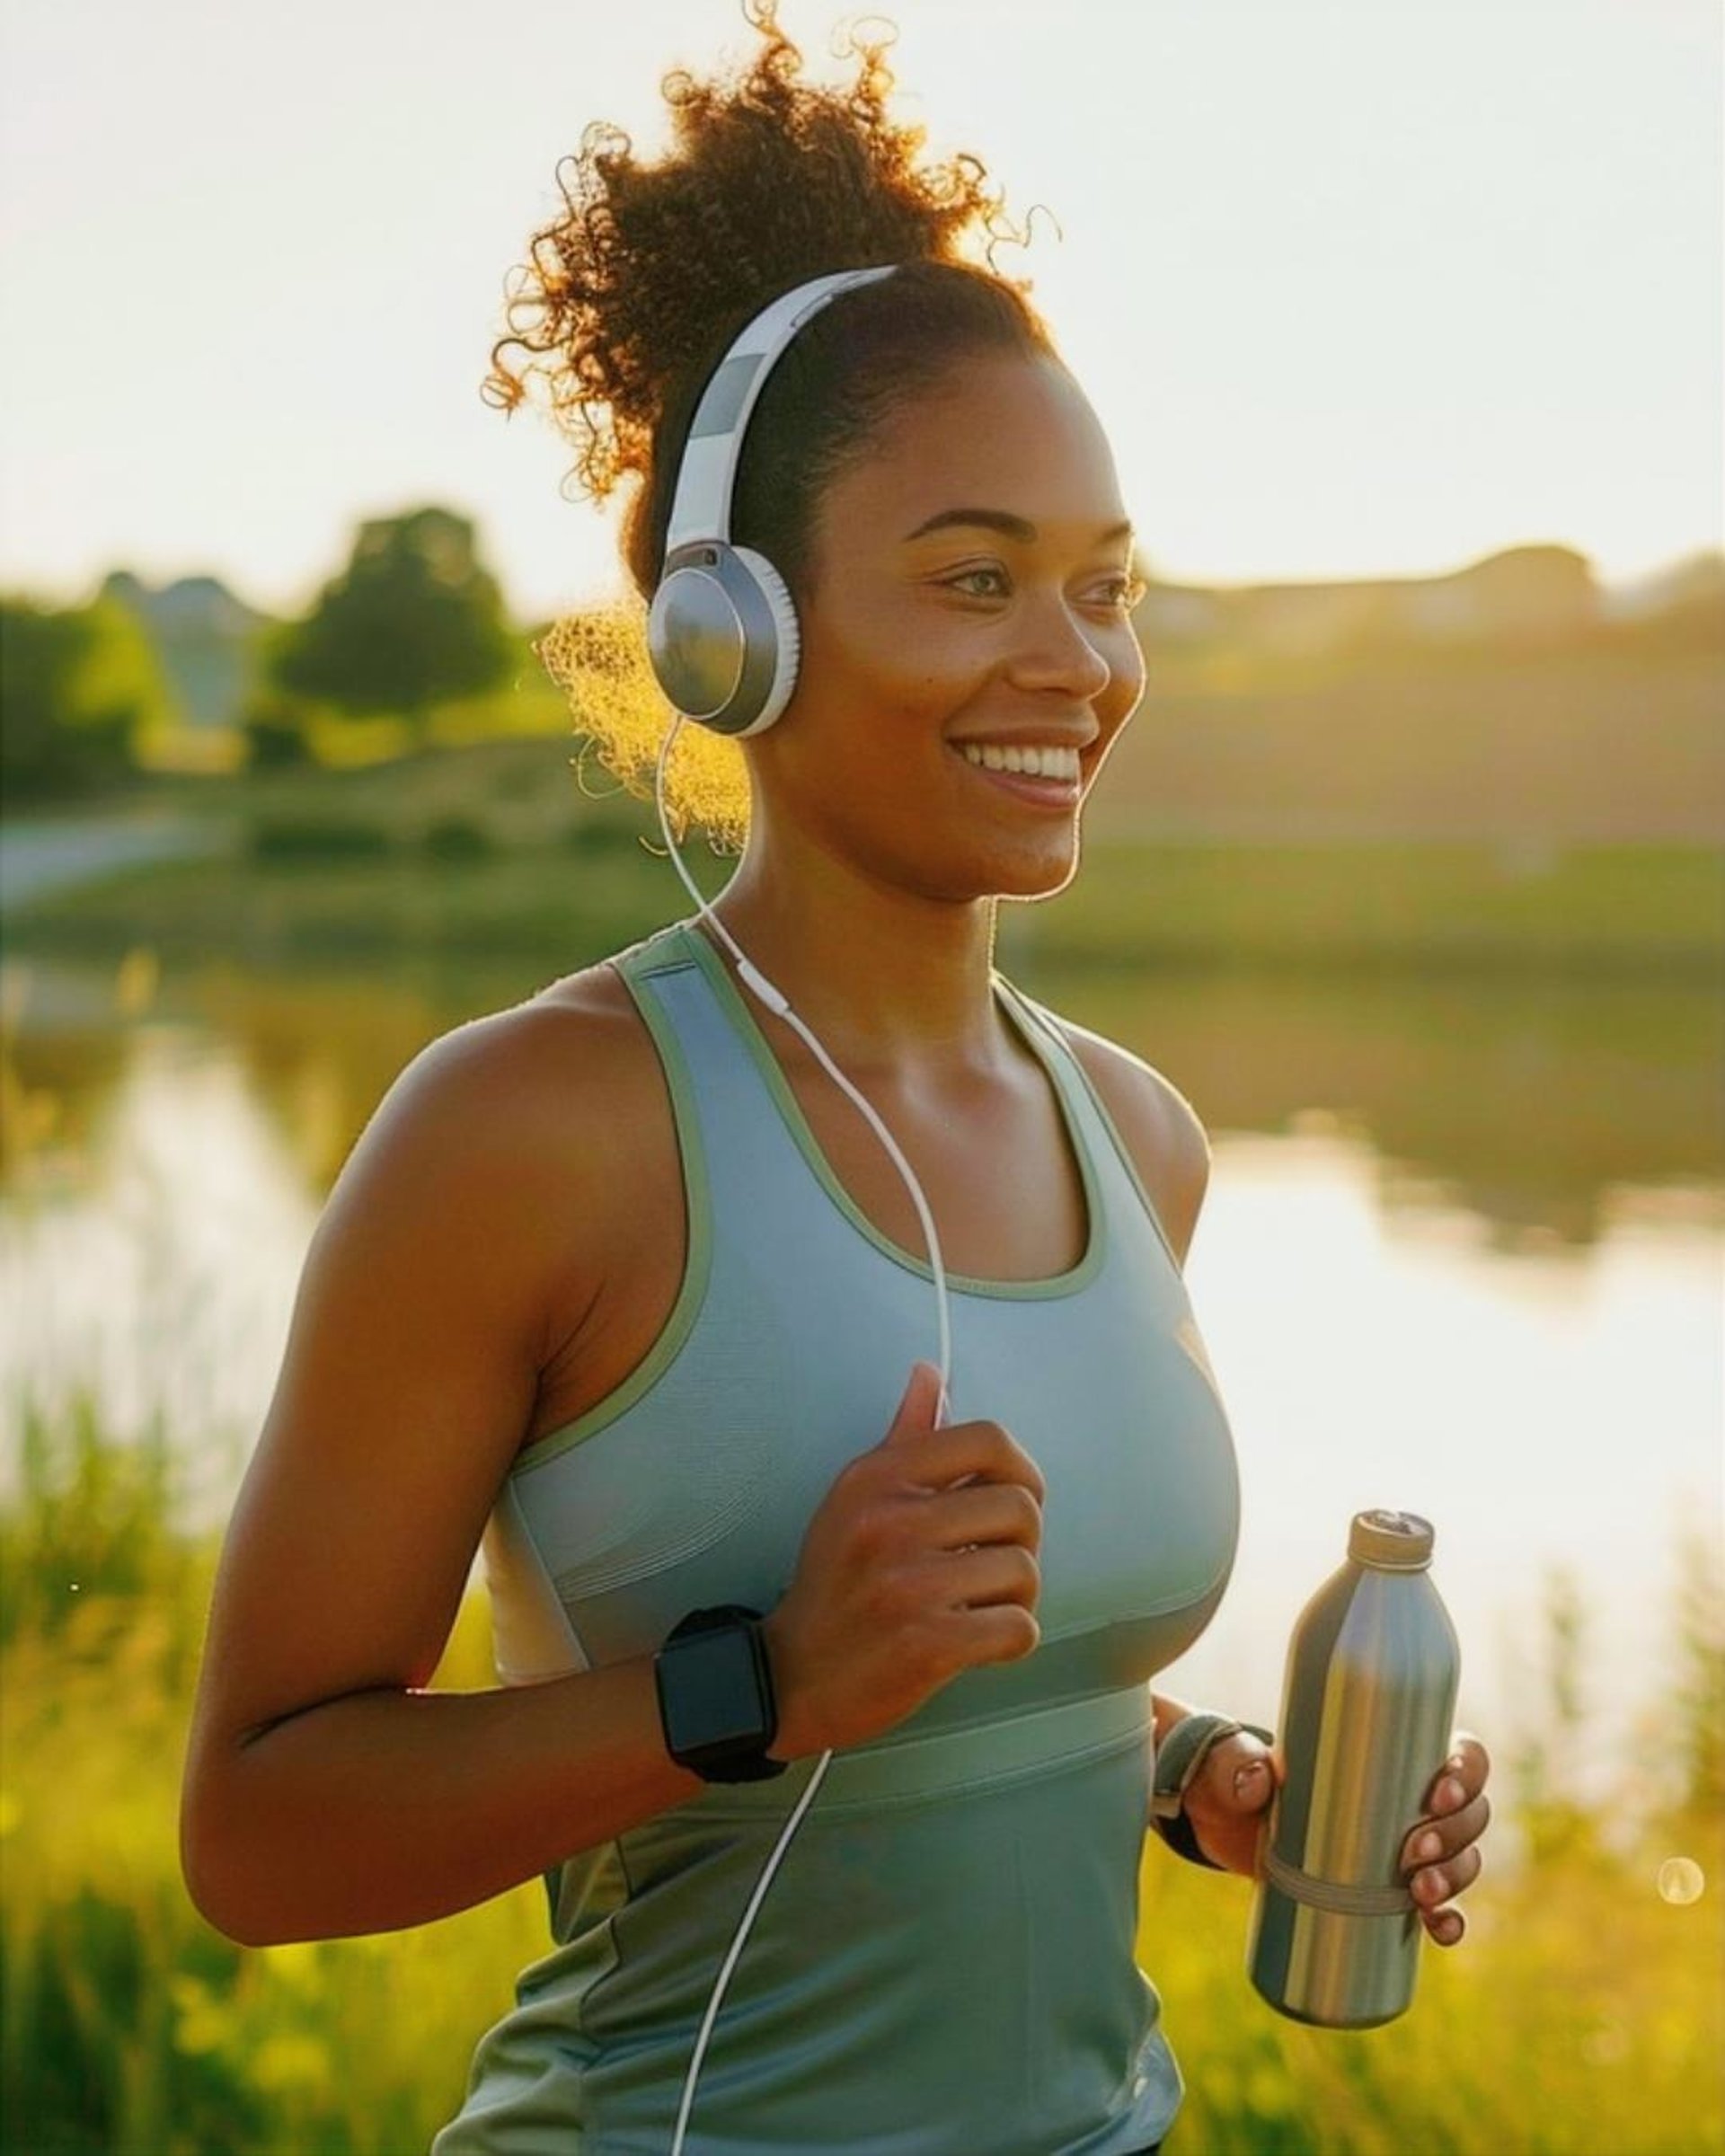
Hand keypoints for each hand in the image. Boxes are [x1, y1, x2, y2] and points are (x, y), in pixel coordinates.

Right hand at [762, 1362, 1046, 1760]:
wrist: (791, 1676)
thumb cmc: (835, 1582)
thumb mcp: (855, 1498)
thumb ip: (904, 1438)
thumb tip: (931, 1372)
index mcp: (876, 1478)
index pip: (987, 1439)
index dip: (1021, 1469)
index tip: (1015, 1498)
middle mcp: (890, 1523)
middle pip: (1021, 1507)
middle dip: (1023, 1542)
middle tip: (994, 1564)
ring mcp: (908, 1586)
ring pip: (1024, 1570)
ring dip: (1018, 1596)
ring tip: (984, 1606)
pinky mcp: (926, 1645)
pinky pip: (1017, 1628)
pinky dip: (1012, 1639)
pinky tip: (981, 1642)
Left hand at [1182, 1725, 1492, 1949]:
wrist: (1221, 1822)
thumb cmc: (1234, 1773)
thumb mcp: (1229, 1760)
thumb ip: (1233, 1762)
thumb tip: (1258, 1781)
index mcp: (1388, 1750)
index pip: (1458, 1753)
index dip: (1466, 1772)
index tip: (1436, 1795)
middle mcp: (1408, 1797)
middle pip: (1469, 1813)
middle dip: (1455, 1835)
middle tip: (1411, 1853)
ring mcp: (1403, 1846)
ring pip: (1462, 1859)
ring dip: (1456, 1877)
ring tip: (1418, 1893)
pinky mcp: (1387, 1889)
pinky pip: (1439, 1907)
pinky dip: (1449, 1920)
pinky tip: (1440, 1929)